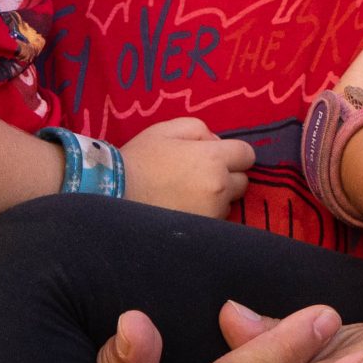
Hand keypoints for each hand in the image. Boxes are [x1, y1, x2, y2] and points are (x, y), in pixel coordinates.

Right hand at [123, 118, 256, 218]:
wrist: (115, 194)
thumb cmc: (141, 158)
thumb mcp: (167, 129)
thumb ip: (200, 130)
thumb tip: (216, 143)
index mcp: (213, 158)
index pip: (247, 155)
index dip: (234, 154)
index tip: (218, 157)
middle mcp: (219, 187)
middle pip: (242, 182)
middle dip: (228, 176)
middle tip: (200, 176)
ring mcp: (212, 213)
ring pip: (229, 204)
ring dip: (217, 198)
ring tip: (188, 195)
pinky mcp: (202, 232)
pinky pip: (216, 222)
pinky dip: (206, 216)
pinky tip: (185, 210)